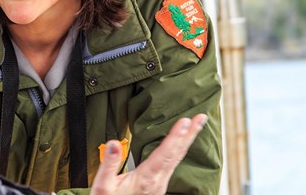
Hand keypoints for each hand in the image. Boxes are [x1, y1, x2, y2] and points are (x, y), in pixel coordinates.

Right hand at [90, 114, 207, 194]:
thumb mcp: (103, 186)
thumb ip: (110, 164)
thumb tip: (114, 144)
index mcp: (146, 178)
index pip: (164, 153)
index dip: (175, 136)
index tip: (185, 122)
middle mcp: (158, 180)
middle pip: (177, 154)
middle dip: (190, 134)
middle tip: (201, 118)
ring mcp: (161, 183)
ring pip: (177, 158)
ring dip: (187, 140)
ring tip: (195, 126)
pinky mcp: (159, 184)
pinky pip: (173, 163)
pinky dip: (179, 149)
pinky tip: (181, 144)